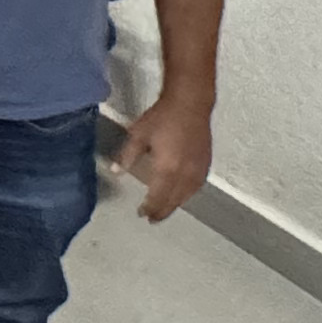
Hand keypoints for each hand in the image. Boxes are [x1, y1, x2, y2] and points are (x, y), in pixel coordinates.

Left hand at [120, 94, 211, 219]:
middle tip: (152, 219)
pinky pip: (197, 187)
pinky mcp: (206, 163)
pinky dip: (188, 195)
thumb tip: (116, 171)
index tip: (141, 213)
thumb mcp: (138, 134)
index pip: (157, 197)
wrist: (190, 103)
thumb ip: (127, 155)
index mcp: (167, 169)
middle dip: (161, 211)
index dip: (149, 208)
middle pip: (173, 201)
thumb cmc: (162, 117)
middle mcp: (184, 174)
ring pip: (186, 196)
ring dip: (175, 205)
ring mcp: (197, 170)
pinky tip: (183, 195)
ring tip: (165, 210)